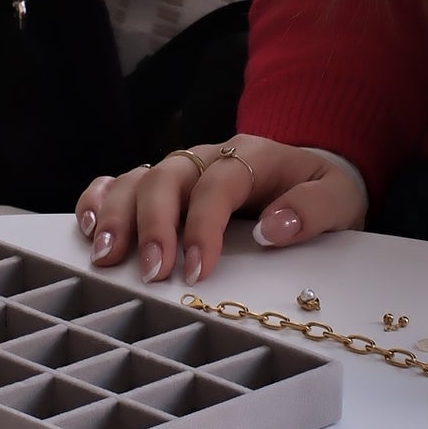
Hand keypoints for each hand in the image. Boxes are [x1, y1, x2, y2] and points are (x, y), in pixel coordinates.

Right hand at [75, 138, 366, 285]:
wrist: (310, 179)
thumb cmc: (320, 194)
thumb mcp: (339, 199)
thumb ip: (313, 210)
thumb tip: (273, 228)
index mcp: (252, 155)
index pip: (219, 183)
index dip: (204, 225)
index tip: (198, 270)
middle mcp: (208, 156)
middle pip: (167, 177)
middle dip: (153, 226)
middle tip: (151, 273)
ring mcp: (180, 169)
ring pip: (136, 179)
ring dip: (115, 216)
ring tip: (106, 257)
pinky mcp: (161, 186)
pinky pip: (119, 183)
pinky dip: (97, 201)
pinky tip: (88, 230)